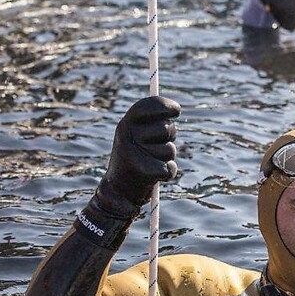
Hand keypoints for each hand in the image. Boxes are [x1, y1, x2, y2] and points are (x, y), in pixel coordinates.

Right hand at [97, 96, 179, 215]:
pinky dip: (168, 172)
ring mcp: (133, 153)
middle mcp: (127, 135)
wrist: (117, 189)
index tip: (177, 111)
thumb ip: (152, 122)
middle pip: (167, 128)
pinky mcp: (143, 171)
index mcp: (126, 123)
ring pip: (170, 150)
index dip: (166, 106)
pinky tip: (156, 176)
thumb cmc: (134, 158)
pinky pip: (170, 168)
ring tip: (151, 162)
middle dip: (169, 137)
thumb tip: (174, 108)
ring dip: (167, 157)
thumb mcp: (137, 135)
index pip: (149, 105)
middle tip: (157, 145)